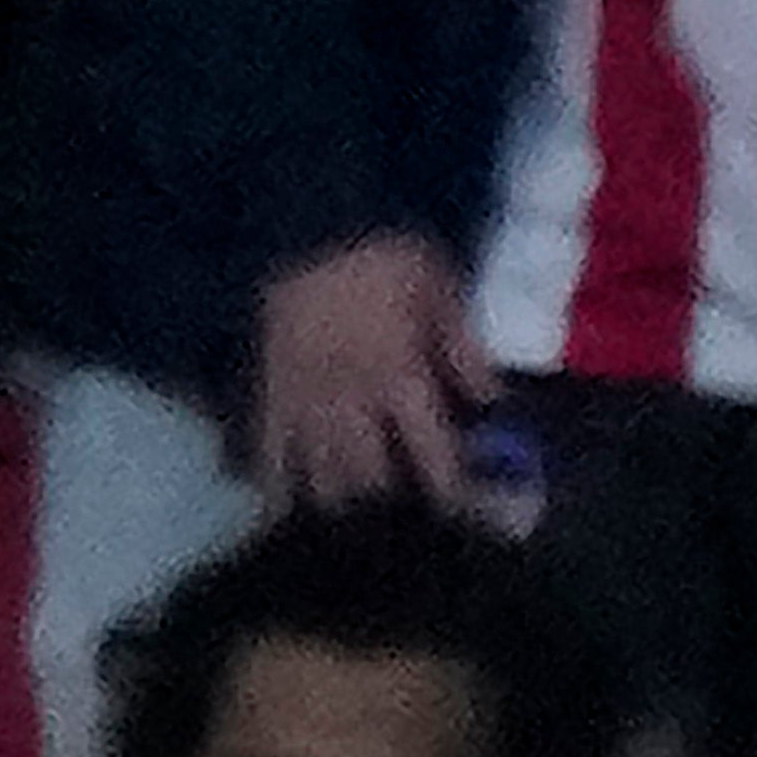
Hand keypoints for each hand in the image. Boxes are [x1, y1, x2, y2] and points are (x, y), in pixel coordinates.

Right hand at [248, 233, 495, 510]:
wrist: (304, 231)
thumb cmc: (380, 254)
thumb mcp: (439, 286)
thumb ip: (462, 345)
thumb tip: (491, 398)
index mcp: (400, 379)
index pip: (431, 452)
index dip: (449, 491)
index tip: (461, 515)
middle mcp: (352, 406)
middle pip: (371, 480)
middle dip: (390, 507)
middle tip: (403, 524)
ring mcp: (305, 406)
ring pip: (318, 478)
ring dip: (338, 506)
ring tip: (350, 526)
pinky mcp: (268, 396)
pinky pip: (266, 453)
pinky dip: (272, 486)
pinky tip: (279, 511)